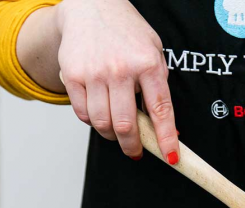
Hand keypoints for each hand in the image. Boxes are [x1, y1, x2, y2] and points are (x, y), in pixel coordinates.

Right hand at [54, 0, 177, 162]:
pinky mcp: (73, 76)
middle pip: (125, 124)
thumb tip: (167, 129)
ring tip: (117, 130)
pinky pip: (83, 114)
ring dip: (111, 135)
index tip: (171, 156)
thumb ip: (159, 89)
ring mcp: (94, 73)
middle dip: (133, 146)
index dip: (166, 138)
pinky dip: (92, 122)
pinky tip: (100, 113)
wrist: (92, 6)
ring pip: (102, 124)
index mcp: (147, 64)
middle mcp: (121, 69)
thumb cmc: (127, 35)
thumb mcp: (153, 54)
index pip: (160, 110)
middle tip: (136, 150)